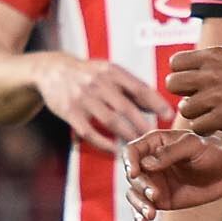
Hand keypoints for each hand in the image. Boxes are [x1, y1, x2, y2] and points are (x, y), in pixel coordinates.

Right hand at [32, 53, 167, 153]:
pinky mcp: (70, 112)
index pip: (139, 88)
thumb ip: (132, 87)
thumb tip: (159, 106)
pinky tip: (114, 151)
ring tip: (138, 146)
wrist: (52, 70)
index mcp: (112, 71)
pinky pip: (89, 132)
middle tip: (155, 138)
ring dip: (127, 135)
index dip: (156, 102)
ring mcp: (83, 98)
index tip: (169, 116)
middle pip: (126, 107)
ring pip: (110, 121)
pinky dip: (103, 143)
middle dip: (143, 124)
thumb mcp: (109, 71)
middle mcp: (98, 83)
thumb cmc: (89, 74)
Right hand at [123, 128, 221, 220]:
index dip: (129, 163)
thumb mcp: (193, 145)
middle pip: (133, 176)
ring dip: (138, 205)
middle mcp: (149, 163)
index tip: (135, 174)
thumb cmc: (213, 150)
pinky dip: (141, 215)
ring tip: (151, 214)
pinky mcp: (161, 199)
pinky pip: (144, 208)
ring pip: (134, 194)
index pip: (131, 152)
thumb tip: (146, 165)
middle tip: (155, 195)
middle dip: (141, 187)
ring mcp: (154, 182)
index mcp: (154, 144)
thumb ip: (170, 153)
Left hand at [167, 43, 221, 136]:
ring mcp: (217, 96)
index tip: (192, 83)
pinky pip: (198, 126)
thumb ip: (219, 54)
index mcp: (214, 55)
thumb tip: (202, 56)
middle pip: (172, 84)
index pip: (176, 63)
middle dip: (183, 93)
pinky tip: (217, 125)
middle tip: (197, 99)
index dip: (181, 74)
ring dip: (196, 113)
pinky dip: (206, 128)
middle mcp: (211, 73)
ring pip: (185, 108)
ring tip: (210, 114)